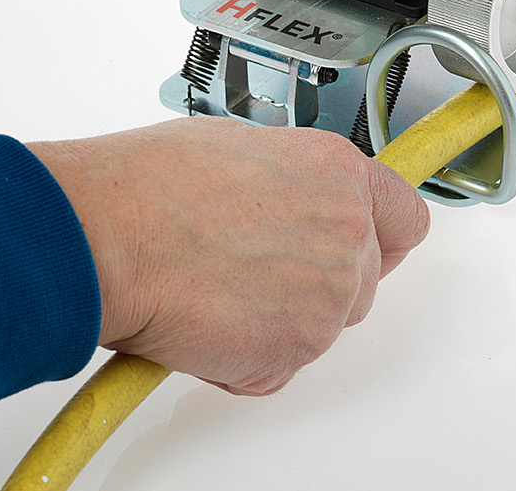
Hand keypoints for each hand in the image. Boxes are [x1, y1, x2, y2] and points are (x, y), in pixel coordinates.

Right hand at [28, 117, 429, 395]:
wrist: (111, 234)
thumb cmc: (150, 186)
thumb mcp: (237, 149)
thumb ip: (287, 183)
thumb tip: (281, 202)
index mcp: (337, 172)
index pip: (404, 218)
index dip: (380, 236)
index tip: (366, 245)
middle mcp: (346, 231)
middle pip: (364, 279)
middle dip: (315, 284)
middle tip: (253, 271)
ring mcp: (328, 295)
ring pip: (322, 326)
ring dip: (280, 320)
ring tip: (215, 290)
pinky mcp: (297, 348)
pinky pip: (280, 366)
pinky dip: (245, 358)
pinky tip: (204, 321)